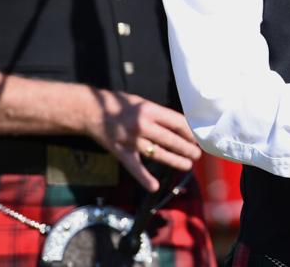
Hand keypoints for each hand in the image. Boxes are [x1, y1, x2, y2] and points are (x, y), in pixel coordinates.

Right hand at [83, 89, 201, 190]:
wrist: (91, 111)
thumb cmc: (120, 104)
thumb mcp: (142, 103)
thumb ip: (158, 114)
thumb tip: (180, 126)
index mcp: (149, 110)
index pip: (177, 122)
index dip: (189, 132)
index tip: (197, 138)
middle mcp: (142, 125)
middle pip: (170, 139)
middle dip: (186, 148)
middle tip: (197, 155)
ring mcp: (131, 140)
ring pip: (157, 153)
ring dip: (174, 160)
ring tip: (187, 164)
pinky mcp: (120, 151)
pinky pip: (135, 167)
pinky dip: (144, 178)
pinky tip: (154, 186)